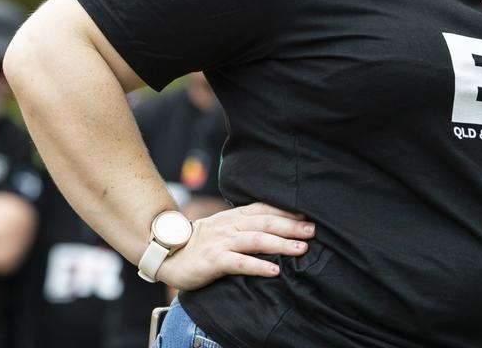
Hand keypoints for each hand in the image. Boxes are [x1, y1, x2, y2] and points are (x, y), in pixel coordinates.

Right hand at [153, 202, 314, 291]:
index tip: (307, 216)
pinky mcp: (213, 261)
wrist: (168, 255)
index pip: (264, 209)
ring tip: (301, 249)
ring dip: (281, 244)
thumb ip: (245, 224)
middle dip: (291, 226)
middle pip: (265, 222)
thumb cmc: (201, 244)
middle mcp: (229, 226)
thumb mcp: (223, 227)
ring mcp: (221, 242)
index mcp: (233, 217)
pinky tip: (274, 271)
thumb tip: (275, 225)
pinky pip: (239, 263)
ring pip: (256, 240)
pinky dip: (258, 266)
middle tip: (313, 231)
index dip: (286, 212)